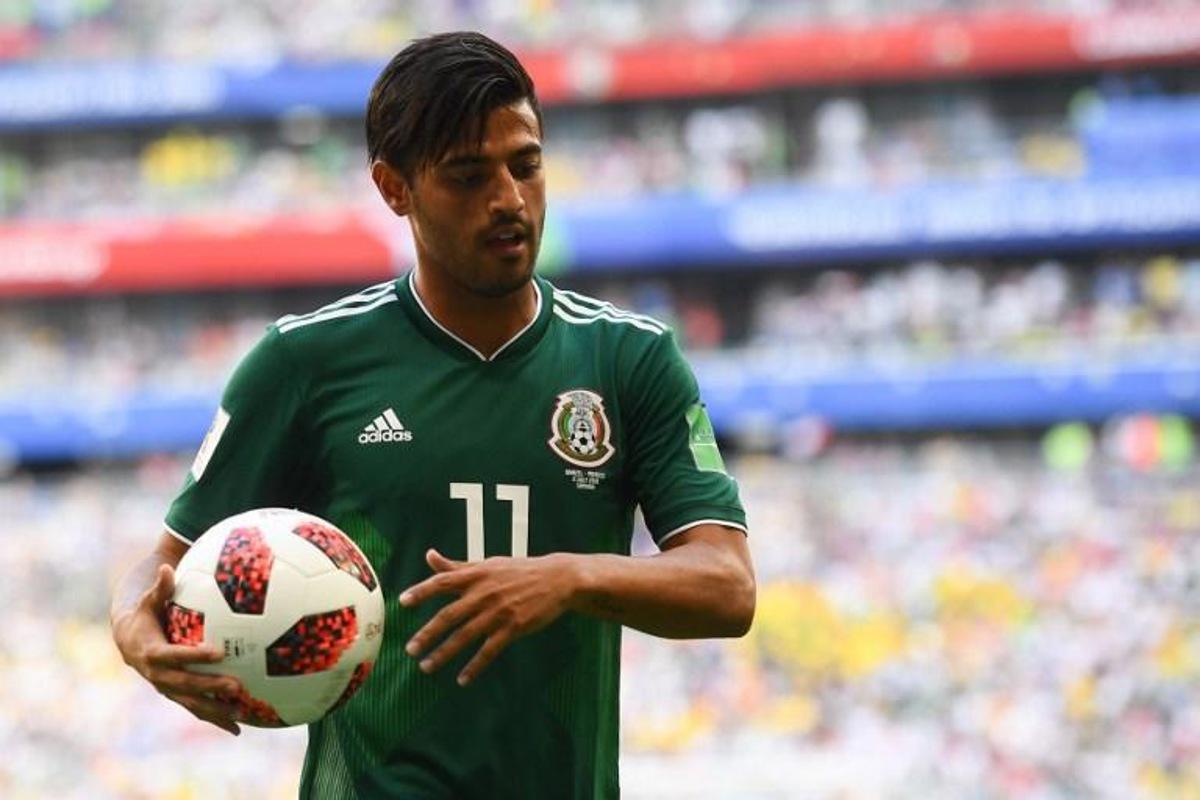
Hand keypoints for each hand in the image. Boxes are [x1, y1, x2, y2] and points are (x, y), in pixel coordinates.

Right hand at [111, 563, 243, 734]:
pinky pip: (196, 709)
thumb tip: (167, 567)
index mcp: (151, 652)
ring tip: (242, 715)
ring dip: (216, 711)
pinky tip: (238, 728)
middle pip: (185, 684)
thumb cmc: (144, 613)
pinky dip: (216, 719)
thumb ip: (160, 588)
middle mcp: (158, 675)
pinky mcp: (176, 695)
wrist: (127, 639)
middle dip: (210, 687)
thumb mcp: (148, 600)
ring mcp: (167, 688)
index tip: (218, 652)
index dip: (194, 655)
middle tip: (237, 686)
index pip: (174, 655)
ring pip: (192, 703)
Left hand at [399, 549, 577, 686]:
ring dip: (444, 653)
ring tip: (426, 667)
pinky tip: (462, 679)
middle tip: (410, 649)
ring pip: (466, 636)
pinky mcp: (514, 628)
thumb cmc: (518, 570)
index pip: (443, 581)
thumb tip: (429, 556)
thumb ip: (457, 566)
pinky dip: (475, 666)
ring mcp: (499, 612)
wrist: (557, 579)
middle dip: (428, 633)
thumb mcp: (488, 564)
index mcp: (476, 575)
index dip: (422, 591)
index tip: (403, 602)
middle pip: (450, 615)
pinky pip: (489, 651)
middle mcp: (484, 593)